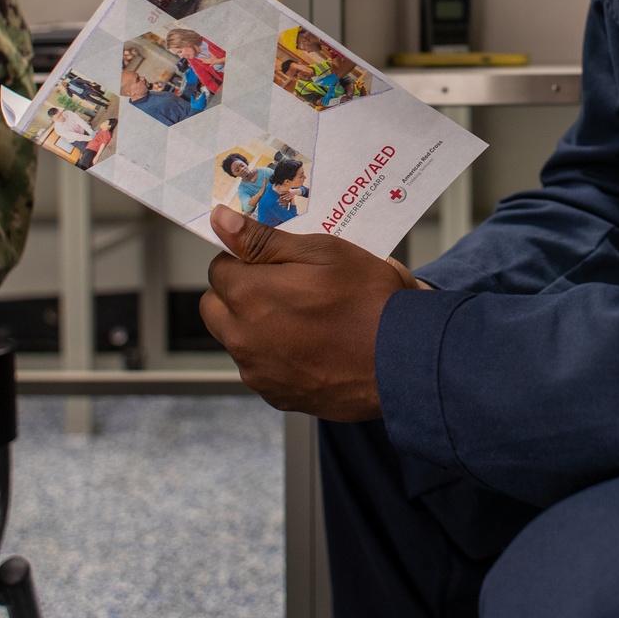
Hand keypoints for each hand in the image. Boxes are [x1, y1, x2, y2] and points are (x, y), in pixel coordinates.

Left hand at [200, 205, 421, 421]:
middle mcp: (243, 338)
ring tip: (305, 317)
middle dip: (238, 294)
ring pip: (237, 340)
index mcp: (249, 295)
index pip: (219, 268)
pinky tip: (313, 345)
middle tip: (283, 286)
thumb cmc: (367, 300)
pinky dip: (277, 356)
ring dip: (256, 326)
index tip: (273, 260)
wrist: (402, 359)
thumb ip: (263, 239)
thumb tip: (221, 222)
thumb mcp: (321, 251)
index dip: (246, 259)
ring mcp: (259, 372)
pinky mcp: (277, 396)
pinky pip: (262, 369)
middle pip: (216, 308)